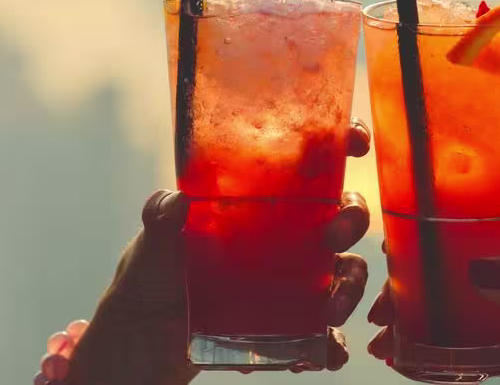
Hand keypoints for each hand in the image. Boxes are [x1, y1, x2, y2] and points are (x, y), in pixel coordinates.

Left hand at [65, 120, 371, 384]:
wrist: (144, 340)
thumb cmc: (151, 276)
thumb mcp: (153, 243)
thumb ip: (160, 218)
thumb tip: (175, 201)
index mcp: (263, 201)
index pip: (311, 163)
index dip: (342, 144)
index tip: (355, 144)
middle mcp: (287, 235)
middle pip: (342, 214)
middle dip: (353, 219)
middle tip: (335, 237)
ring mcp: (293, 279)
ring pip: (345, 272)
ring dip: (349, 288)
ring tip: (330, 312)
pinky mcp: (291, 323)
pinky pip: (326, 333)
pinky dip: (333, 345)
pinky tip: (327, 354)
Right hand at [367, 196, 499, 384]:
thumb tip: (475, 271)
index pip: (477, 208)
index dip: (431, 223)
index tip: (391, 247)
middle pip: (458, 256)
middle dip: (416, 281)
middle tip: (379, 309)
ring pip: (461, 295)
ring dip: (424, 316)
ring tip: (385, 339)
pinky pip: (478, 331)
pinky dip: (448, 343)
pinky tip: (418, 359)